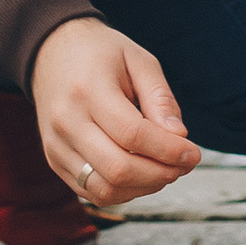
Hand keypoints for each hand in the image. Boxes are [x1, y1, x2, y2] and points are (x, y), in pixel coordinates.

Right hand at [30, 17, 199, 206]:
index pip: (132, 135)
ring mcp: (56, 145)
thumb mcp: (138, 60)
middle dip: (161, 174)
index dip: (168, 150)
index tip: (193, 152)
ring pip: (104, 189)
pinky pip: (91, 192)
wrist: (52, 52)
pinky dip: (122, 191)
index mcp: (88, 89)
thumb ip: (160, 98)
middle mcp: (66, 121)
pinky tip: (141, 175)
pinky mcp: (54, 160)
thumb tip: (179, 137)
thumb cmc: (100, 53)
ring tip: (165, 170)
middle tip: (184, 164)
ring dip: (143, 188)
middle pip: (118, 168)